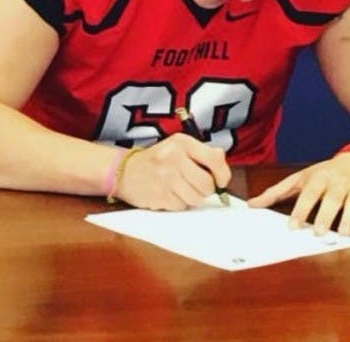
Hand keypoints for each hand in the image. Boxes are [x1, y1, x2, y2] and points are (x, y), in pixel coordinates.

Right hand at [115, 134, 230, 210]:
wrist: (125, 171)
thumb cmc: (158, 160)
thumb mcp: (179, 147)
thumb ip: (203, 154)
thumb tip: (224, 173)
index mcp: (183, 143)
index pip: (215, 159)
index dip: (223, 174)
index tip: (221, 181)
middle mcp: (174, 158)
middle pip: (207, 184)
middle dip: (206, 190)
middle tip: (196, 186)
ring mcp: (165, 178)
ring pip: (196, 198)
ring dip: (192, 198)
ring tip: (180, 188)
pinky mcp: (159, 195)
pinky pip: (182, 206)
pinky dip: (179, 203)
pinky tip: (169, 194)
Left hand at [247, 153, 349, 235]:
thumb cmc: (324, 174)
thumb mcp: (300, 179)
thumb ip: (276, 193)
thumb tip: (251, 205)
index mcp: (319, 178)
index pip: (308, 194)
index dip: (301, 209)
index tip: (293, 226)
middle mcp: (338, 183)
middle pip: (332, 199)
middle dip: (326, 215)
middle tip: (319, 233)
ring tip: (343, 234)